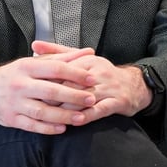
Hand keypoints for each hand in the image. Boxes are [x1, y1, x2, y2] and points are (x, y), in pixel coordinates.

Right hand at [0, 48, 96, 133]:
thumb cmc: (16, 75)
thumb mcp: (35, 62)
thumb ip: (62, 58)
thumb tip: (88, 52)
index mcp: (27, 67)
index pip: (55, 69)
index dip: (76, 74)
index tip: (92, 79)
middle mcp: (19, 84)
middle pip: (50, 91)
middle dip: (73, 96)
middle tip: (91, 99)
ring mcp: (14, 103)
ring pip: (42, 111)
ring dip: (63, 116)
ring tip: (81, 118)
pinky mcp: (11, 119)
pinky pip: (32, 125)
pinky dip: (48, 128)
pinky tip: (62, 128)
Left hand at [32, 41, 152, 120]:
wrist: (134, 85)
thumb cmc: (102, 74)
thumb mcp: (82, 59)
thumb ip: (57, 53)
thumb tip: (34, 45)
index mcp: (86, 60)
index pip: (63, 69)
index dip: (47, 79)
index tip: (32, 88)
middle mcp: (97, 73)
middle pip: (71, 84)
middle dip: (54, 95)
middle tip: (37, 103)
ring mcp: (108, 87)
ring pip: (84, 97)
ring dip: (67, 108)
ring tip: (51, 116)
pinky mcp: (117, 101)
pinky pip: (99, 110)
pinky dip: (86, 116)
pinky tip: (75, 122)